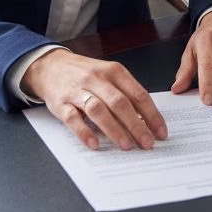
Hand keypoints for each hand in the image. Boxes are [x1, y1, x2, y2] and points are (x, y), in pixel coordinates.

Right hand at [21, 48, 166, 150]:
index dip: (151, 114)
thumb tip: (145, 118)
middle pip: (121, 103)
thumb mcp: (108, 75)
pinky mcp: (61, 103)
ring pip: (99, 110)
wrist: (50, 65)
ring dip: (114, 129)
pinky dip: (84, 132)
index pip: (138, 94)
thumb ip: (125, 92)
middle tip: (147, 143)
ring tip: (127, 145)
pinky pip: (73, 118)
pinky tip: (95, 144)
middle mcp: (98, 79)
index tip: (160, 132)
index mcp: (114, 71)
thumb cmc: (84, 73)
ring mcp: (78, 90)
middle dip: (137, 125)